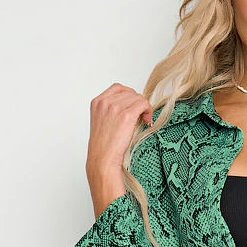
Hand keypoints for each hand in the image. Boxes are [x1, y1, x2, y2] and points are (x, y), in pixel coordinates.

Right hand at [85, 83, 154, 215]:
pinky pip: (143, 103)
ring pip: (138, 97)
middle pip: (130, 92)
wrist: (103, 159)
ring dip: (144, 107)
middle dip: (138, 103)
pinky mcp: (126, 115)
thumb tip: (133, 105)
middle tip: (141, 116)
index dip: (129, 95)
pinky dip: (148, 110)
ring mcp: (115, 107)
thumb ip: (113, 110)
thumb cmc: (104, 146)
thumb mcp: (103, 122)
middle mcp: (105, 102)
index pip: (118, 88)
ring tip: (143, 120)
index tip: (133, 106)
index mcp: (97, 102)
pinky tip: (147, 120)